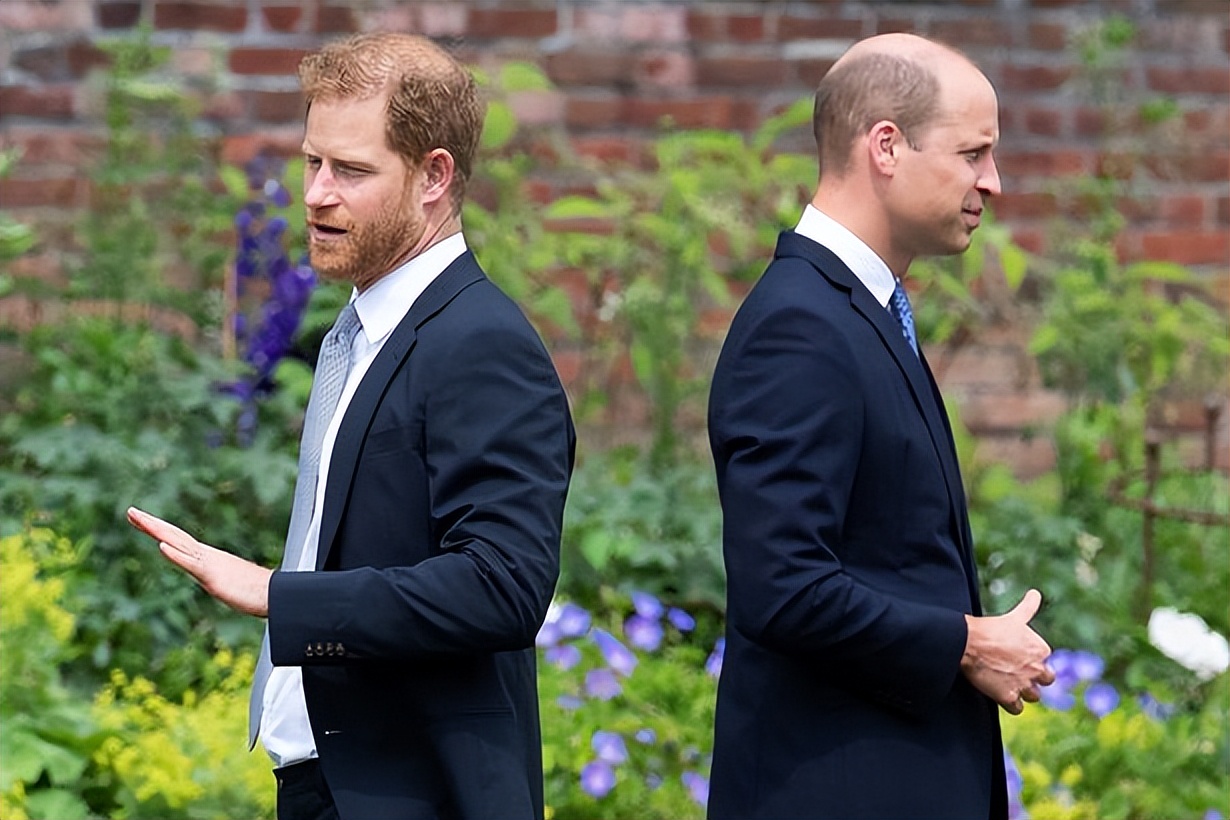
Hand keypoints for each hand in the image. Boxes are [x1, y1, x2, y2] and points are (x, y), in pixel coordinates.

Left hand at [128, 506, 270, 617]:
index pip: (178, 539)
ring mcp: (209, 564)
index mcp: (207, 558)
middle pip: (173, 535)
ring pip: (178, 543)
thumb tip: (217, 580)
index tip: (140, 519)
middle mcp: (206, 556)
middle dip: (150, 523)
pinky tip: (161, 547)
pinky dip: (176, 555)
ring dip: (156, 531)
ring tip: (138, 519)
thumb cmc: (257, 591)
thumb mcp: (230, 584)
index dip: (158, 528)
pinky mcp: (213, 577)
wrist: (276, 595)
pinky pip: (191, 564)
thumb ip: (220, 578)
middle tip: (130, 511)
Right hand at [960, 589, 1054, 714]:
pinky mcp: (1009, 697)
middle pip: (1045, 680)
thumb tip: (1036, 593)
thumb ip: (1028, 607)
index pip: (1045, 660)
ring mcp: (1024, 684)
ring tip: (1008, 683)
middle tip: (1016, 673)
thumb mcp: (1014, 617)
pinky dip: (1011, 704)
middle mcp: (1037, 668)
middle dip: (1033, 678)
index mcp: (1041, 649)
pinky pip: (1018, 708)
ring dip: (1023, 692)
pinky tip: (1001, 695)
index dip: (1031, 660)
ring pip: (1033, 696)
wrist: (968, 642)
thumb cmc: (990, 628)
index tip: (1016, 656)